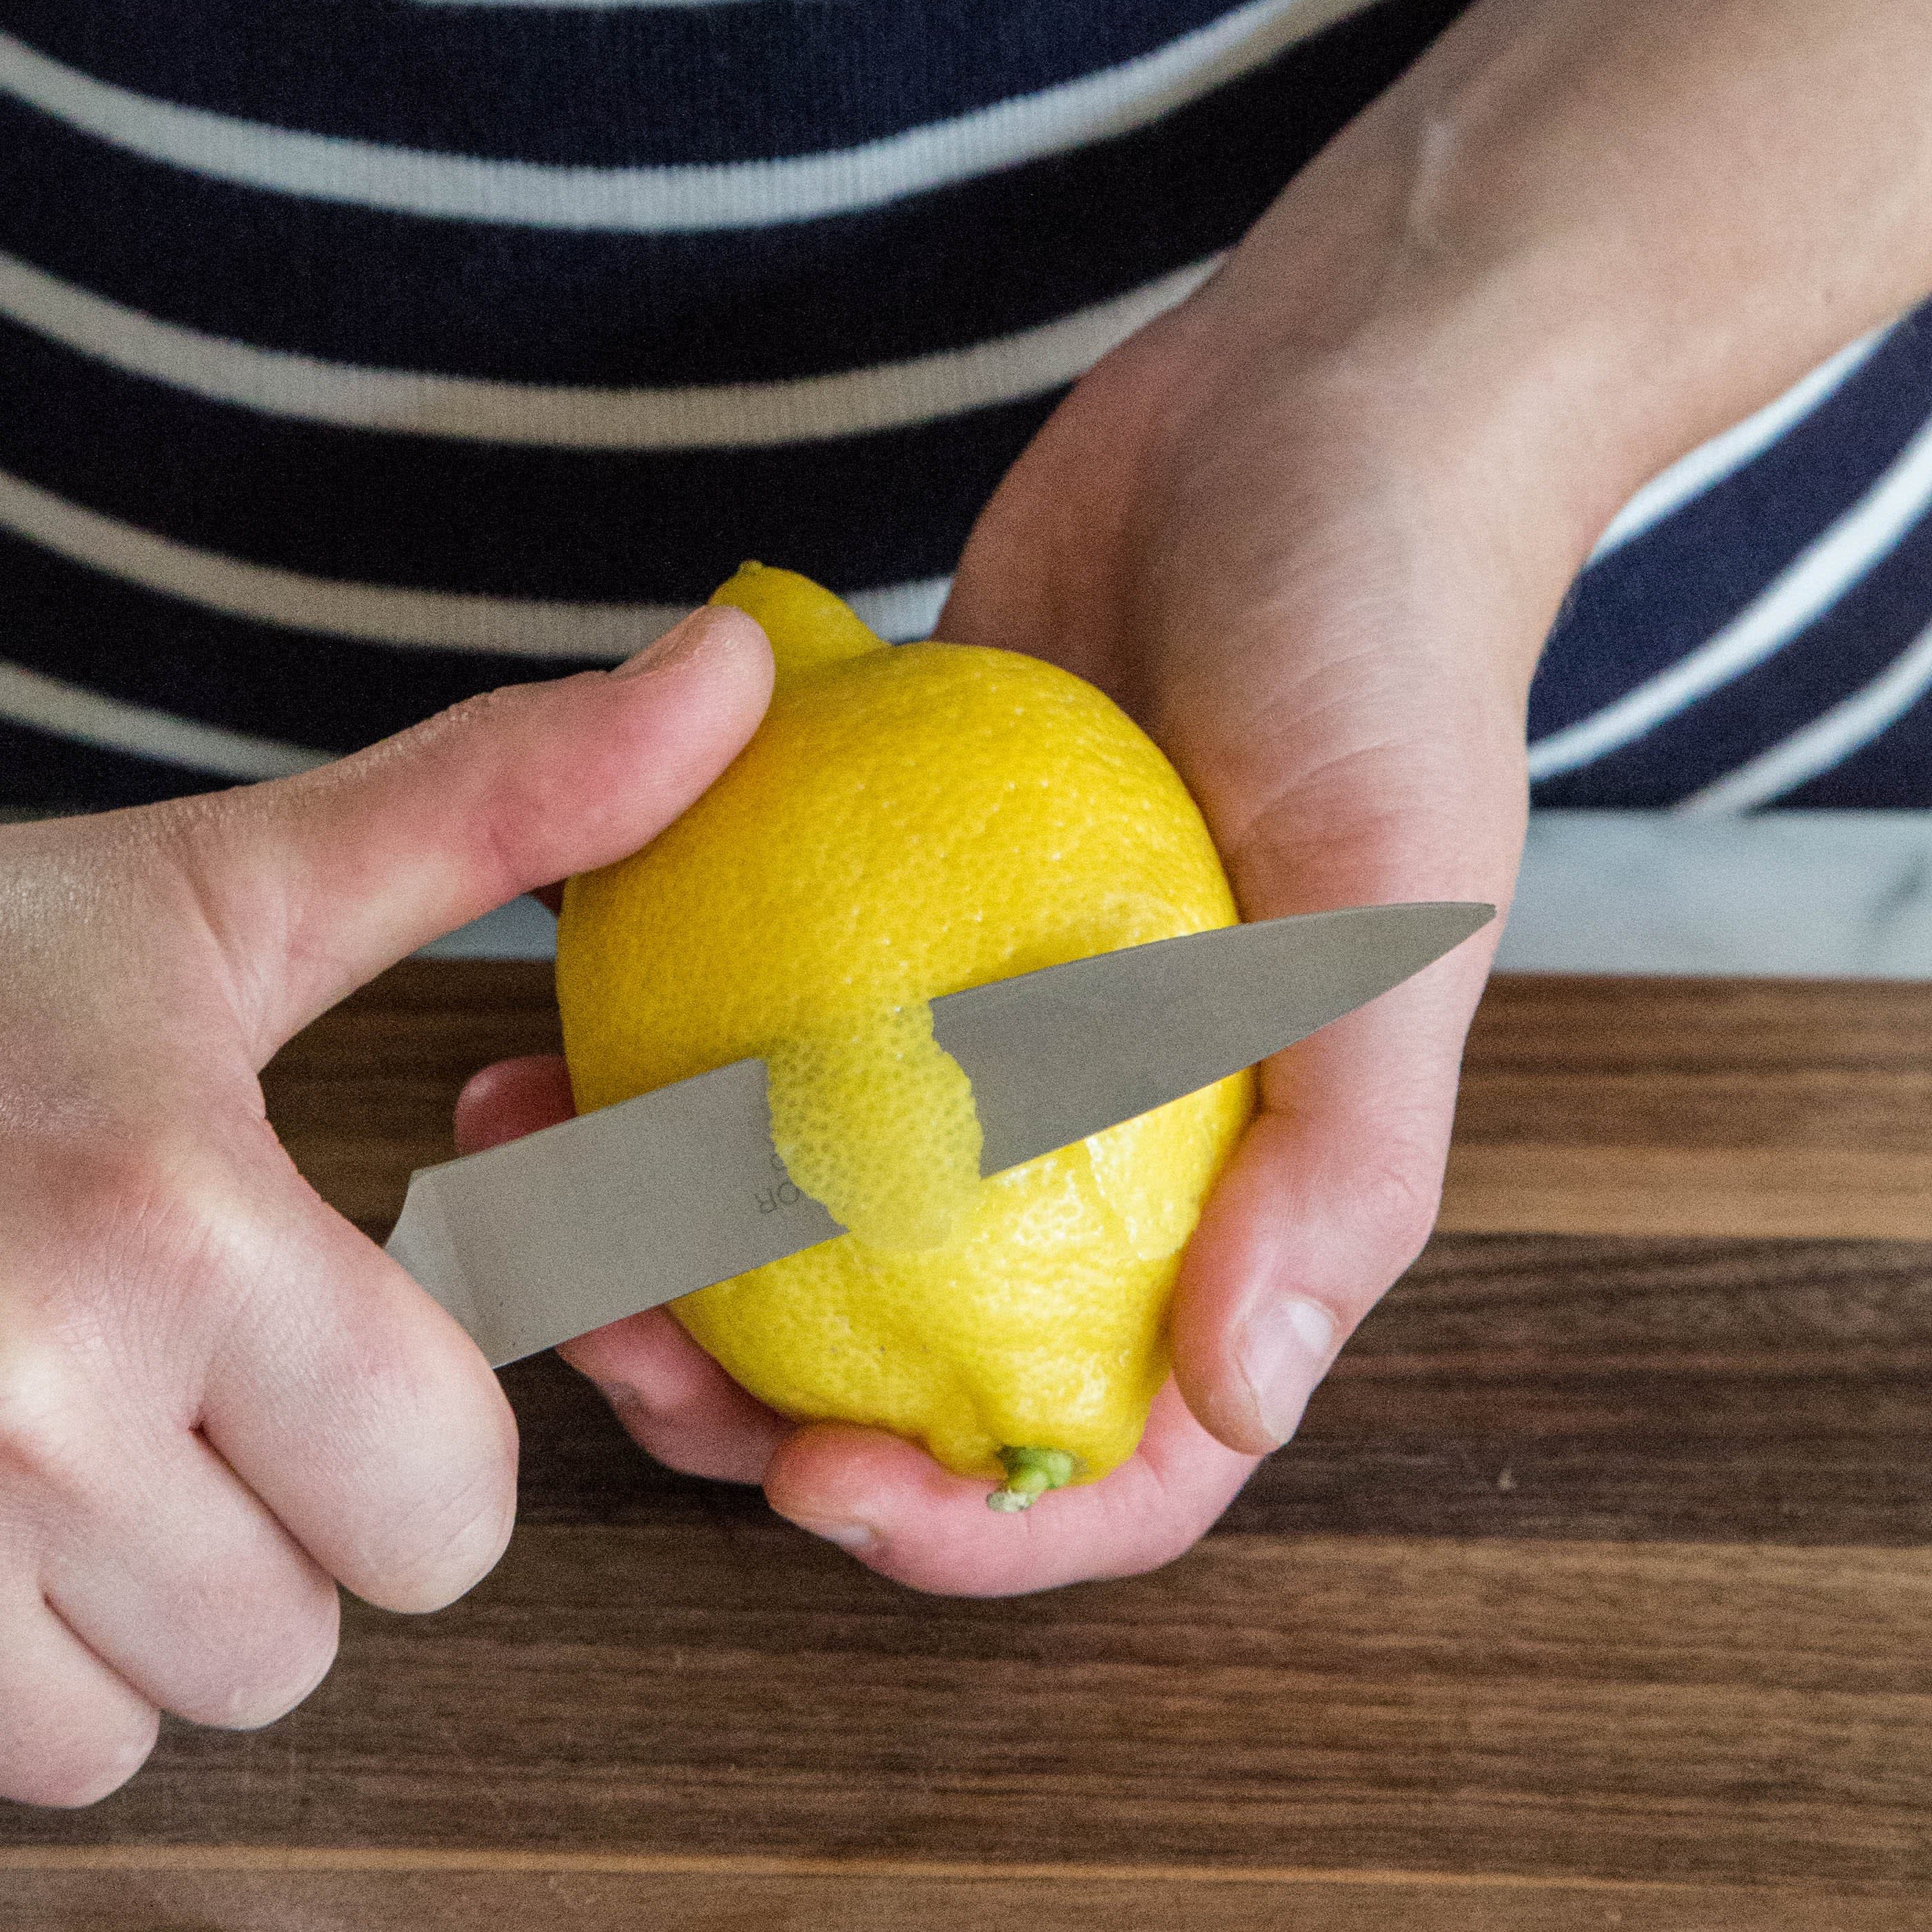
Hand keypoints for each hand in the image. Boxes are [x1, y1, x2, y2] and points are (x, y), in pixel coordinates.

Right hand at [0, 604, 771, 1801]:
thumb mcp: (219, 897)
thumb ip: (501, 812)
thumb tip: (737, 670)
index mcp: (168, 1227)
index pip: (448, 1515)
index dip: (407, 1439)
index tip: (316, 1345)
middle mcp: (1, 1408)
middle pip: (290, 1649)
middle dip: (254, 1533)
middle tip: (144, 1375)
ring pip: (107, 1739)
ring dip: (93, 1618)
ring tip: (8, 1430)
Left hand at [469, 271, 1582, 1595]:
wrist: (1308, 410)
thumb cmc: (1388, 652)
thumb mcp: (1397, 907)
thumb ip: (1341, 1161)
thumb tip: (1241, 1399)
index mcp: (1239, 1174)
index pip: (1127, 1438)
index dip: (982, 1520)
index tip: (819, 1490)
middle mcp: (1099, 1120)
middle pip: (917, 1343)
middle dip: (755, 1394)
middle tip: (617, 1341)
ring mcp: (976, 1004)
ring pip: (797, 1192)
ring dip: (656, 1228)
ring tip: (534, 1177)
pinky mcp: (878, 876)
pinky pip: (748, 1001)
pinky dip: (643, 1037)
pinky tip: (535, 1021)